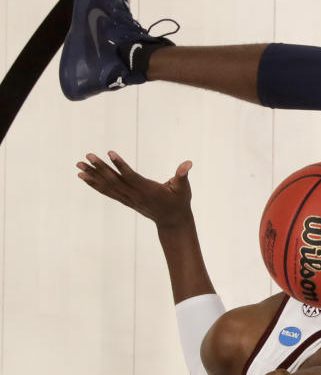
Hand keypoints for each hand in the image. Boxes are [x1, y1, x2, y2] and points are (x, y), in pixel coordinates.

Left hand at [77, 151, 193, 226]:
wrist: (173, 221)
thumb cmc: (180, 202)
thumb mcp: (184, 189)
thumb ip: (182, 175)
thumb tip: (188, 164)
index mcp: (149, 191)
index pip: (131, 176)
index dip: (120, 165)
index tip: (109, 153)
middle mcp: (136, 196)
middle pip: (115, 181)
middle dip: (100, 168)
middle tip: (88, 156)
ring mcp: (129, 199)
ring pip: (108, 186)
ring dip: (93, 175)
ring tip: (79, 164)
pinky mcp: (125, 201)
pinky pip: (107, 192)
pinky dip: (94, 184)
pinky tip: (84, 176)